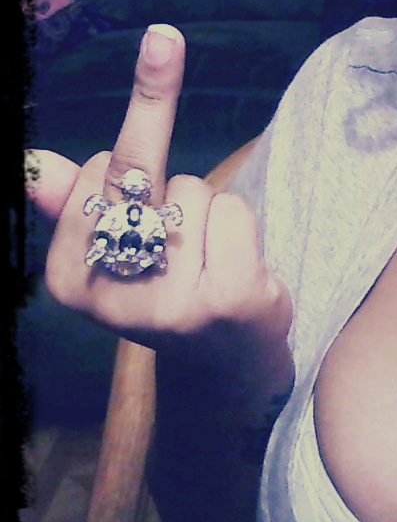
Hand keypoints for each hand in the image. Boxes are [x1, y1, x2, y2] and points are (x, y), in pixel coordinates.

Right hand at [27, 24, 289, 350]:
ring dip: (207, 210)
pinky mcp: (230, 293)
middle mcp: (116, 294)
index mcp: (69, 277)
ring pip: (195, 190)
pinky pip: (232, 208)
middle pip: (144, 174)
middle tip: (175, 223)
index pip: (98, 169)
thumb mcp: (109, 253)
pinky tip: (233, 263)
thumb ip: (73, 202)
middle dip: (167, 181)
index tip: (135, 211)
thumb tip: (34, 161)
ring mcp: (175, 297)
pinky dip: (238, 222)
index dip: (128, 175)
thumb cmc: (163, 289)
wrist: (223, 360)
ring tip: (205, 258)